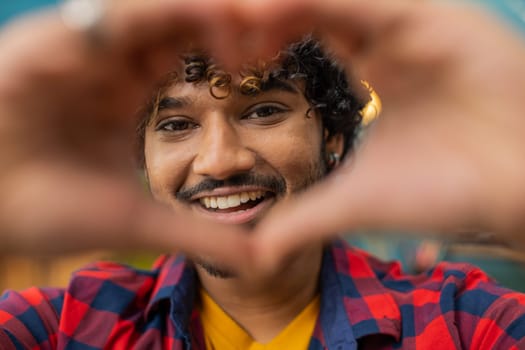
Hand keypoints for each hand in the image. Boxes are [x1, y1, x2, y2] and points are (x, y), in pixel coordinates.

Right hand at [0, 0, 251, 260]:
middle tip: (274, 33)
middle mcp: (106, 63)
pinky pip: (122, 13)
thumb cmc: (44, 210)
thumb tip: (261, 259)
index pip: (185, 54)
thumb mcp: (140, 219)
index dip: (230, 52)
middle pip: (177, 21)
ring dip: (209, 12)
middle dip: (227, 23)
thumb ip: (201, 235)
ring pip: (156, 8)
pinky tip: (218, 18)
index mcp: (123, 92)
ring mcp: (83, 48)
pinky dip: (171, 11)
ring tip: (260, 21)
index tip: (267, 62)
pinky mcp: (58, 40)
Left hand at [241, 0, 524, 267]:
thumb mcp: (356, 199)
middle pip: (315, 6)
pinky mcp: (438, 18)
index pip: (306, 36)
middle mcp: (390, 37)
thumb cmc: (444, 189)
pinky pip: (373, 1)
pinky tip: (268, 9)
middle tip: (219, 29)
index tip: (226, 60)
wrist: (516, 191)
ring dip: (286, 4)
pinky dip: (324, 1)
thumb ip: (304, 218)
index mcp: (372, 67)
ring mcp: (414, 24)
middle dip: (267, 15)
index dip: (264, 42)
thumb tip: (258, 253)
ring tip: (236, 13)